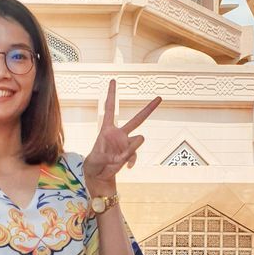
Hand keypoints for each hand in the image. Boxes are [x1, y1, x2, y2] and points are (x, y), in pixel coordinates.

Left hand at [83, 80, 160, 195]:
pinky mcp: (129, 152)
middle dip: (149, 109)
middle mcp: (119, 134)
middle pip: (137, 119)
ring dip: (133, 148)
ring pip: (139, 139)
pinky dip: (132, 160)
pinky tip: (126, 166)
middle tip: (159, 98)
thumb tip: (125, 153)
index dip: (112, 95)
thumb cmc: (94, 163)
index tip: (113, 81)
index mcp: (107, 129)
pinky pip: (135, 154)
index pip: (110, 108)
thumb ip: (112, 154)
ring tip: (122, 158)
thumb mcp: (98, 158)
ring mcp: (125, 143)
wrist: (98, 173)